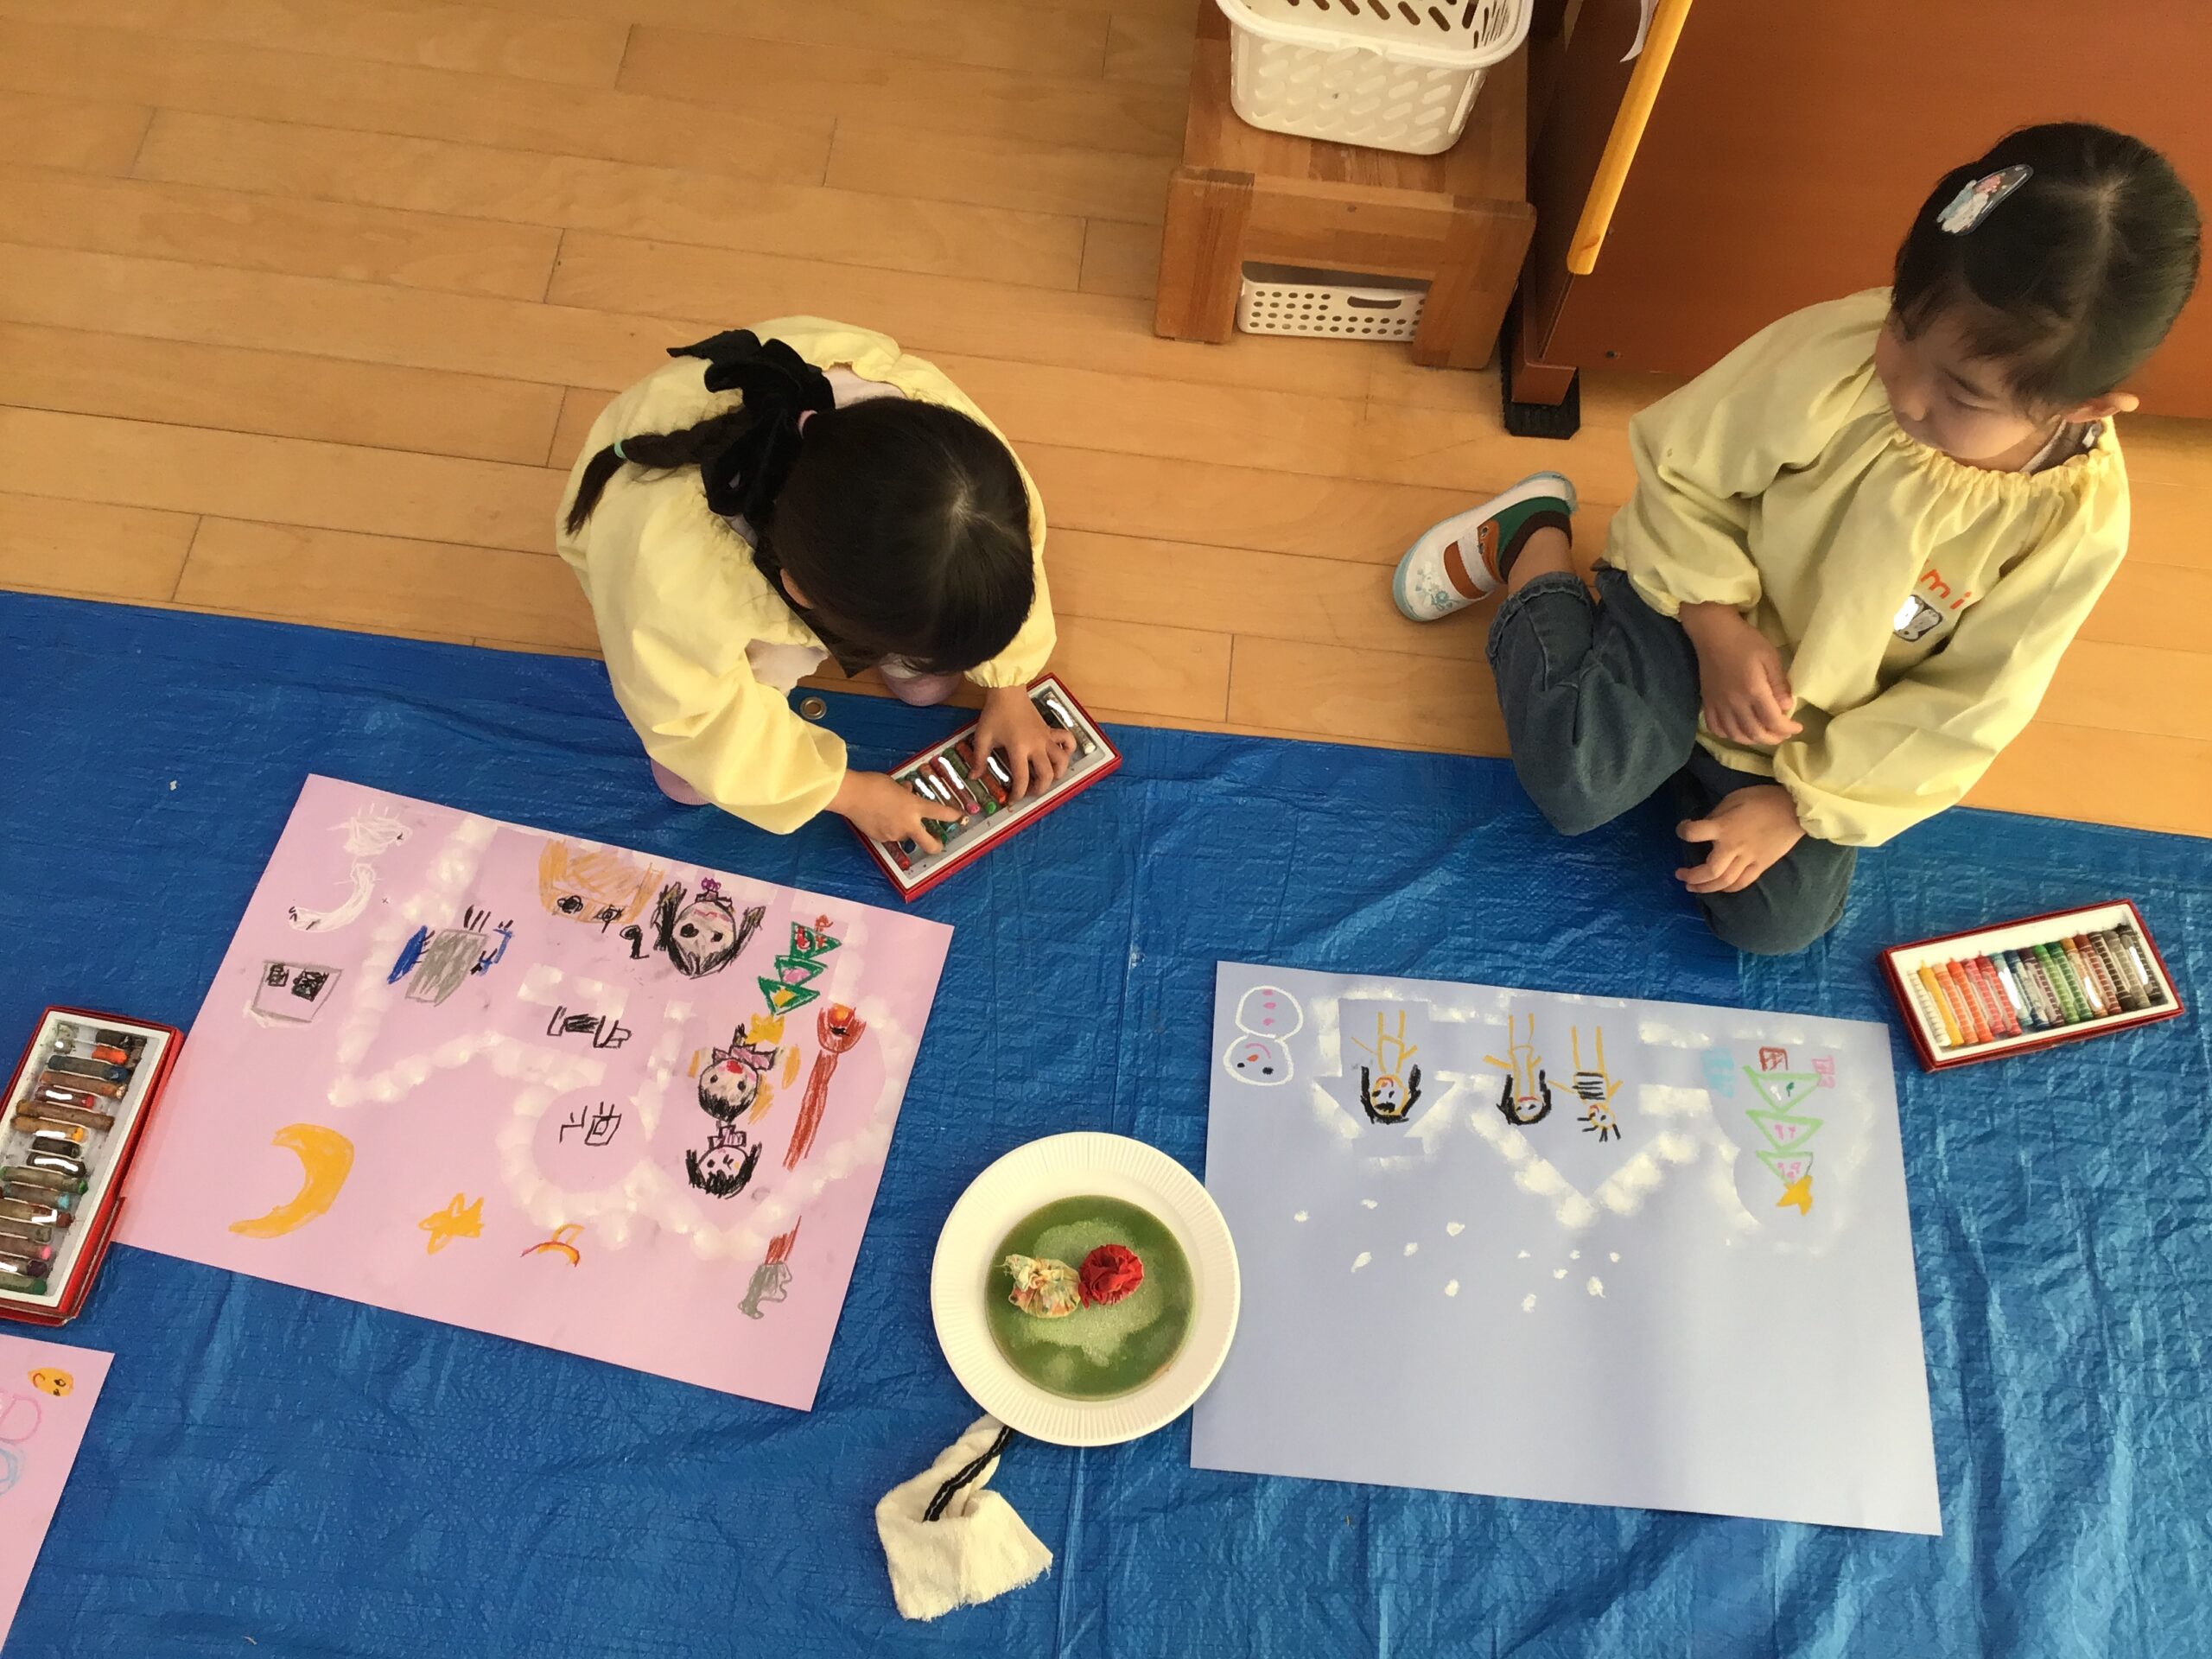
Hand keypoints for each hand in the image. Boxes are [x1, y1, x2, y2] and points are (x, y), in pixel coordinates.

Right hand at [831, 770, 963, 854]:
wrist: (851, 795)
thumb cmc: (874, 784)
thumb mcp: (896, 785)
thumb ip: (906, 794)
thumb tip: (908, 794)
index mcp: (914, 807)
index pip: (941, 813)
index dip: (953, 815)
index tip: (959, 817)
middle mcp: (908, 824)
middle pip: (930, 844)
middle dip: (937, 845)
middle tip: (938, 841)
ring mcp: (894, 834)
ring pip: (906, 837)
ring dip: (904, 830)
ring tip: (891, 816)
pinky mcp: (881, 839)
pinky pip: (890, 836)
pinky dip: (889, 829)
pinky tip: (879, 818)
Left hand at [973, 684, 1074, 800]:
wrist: (1008, 691)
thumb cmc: (994, 714)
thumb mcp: (982, 737)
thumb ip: (979, 759)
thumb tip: (973, 777)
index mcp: (1018, 749)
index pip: (1022, 778)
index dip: (1017, 793)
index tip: (1012, 800)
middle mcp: (1037, 745)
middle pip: (1047, 774)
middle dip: (1040, 789)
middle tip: (1029, 792)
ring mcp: (1046, 738)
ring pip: (1062, 761)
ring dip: (1057, 773)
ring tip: (1047, 777)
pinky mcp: (1050, 730)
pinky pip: (1067, 740)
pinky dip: (1068, 750)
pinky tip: (1061, 756)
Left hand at [1677, 785, 1804, 894]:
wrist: (1794, 809)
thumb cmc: (1762, 799)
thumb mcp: (1733, 799)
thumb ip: (1716, 815)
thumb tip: (1706, 827)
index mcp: (1724, 827)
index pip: (1693, 833)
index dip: (1683, 831)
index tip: (1683, 829)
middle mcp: (1733, 847)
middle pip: (1708, 871)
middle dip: (1691, 876)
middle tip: (1680, 875)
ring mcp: (1748, 859)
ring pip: (1724, 882)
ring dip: (1705, 888)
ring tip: (1693, 887)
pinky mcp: (1761, 866)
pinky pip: (1742, 883)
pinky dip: (1728, 888)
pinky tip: (1719, 888)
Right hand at [1681, 604, 1800, 746]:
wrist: (1713, 633)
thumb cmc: (1745, 641)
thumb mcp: (1770, 657)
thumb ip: (1779, 684)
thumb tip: (1787, 707)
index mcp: (1753, 691)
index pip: (1773, 721)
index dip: (1787, 729)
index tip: (1797, 727)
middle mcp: (1735, 703)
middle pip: (1755, 733)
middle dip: (1773, 738)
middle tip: (1783, 734)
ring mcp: (1718, 704)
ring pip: (1735, 734)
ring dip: (1752, 739)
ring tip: (1764, 734)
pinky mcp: (1708, 702)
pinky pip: (1716, 728)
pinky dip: (1728, 735)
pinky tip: (1738, 731)